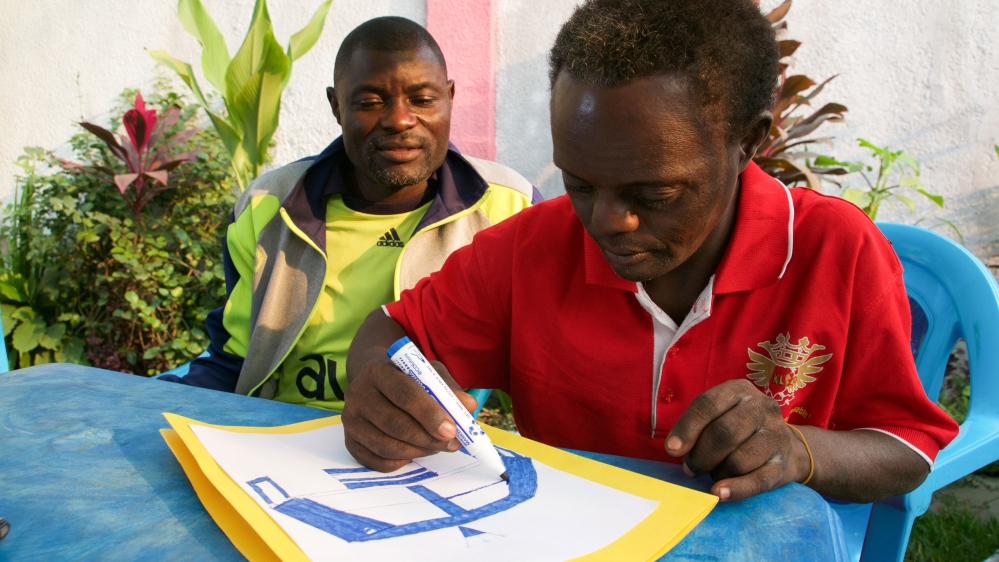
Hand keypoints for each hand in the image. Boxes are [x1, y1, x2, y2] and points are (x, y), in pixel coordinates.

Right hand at [341, 357, 478, 471]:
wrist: (375, 383)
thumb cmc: (406, 377)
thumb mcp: (428, 373)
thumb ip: (447, 388)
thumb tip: (468, 406)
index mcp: (377, 370)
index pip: (404, 394)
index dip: (429, 414)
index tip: (451, 430)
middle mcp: (357, 394)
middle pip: (394, 423)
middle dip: (427, 438)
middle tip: (451, 444)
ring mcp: (350, 420)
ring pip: (386, 446)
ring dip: (418, 451)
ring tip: (436, 447)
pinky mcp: (350, 442)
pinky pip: (378, 462)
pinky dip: (402, 462)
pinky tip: (415, 452)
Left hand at [665, 379, 808, 500]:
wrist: (787, 447)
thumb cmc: (740, 429)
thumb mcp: (720, 414)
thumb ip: (697, 426)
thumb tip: (674, 448)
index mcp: (739, 390)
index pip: (708, 404)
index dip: (687, 428)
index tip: (672, 449)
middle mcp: (761, 407)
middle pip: (723, 433)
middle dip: (701, 456)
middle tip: (691, 469)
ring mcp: (776, 435)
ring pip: (738, 460)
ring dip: (718, 472)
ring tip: (715, 473)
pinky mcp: (784, 463)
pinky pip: (757, 481)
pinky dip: (736, 489)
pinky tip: (720, 493)